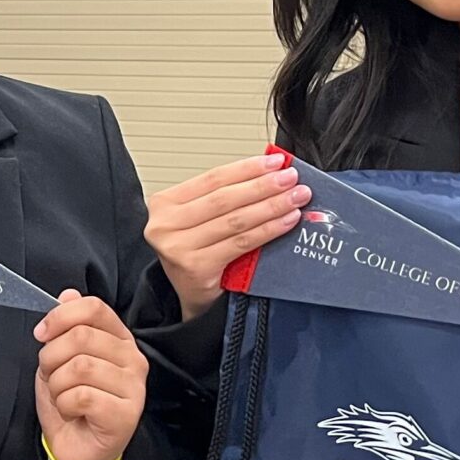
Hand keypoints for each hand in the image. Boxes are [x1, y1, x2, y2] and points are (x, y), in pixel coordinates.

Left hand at [33, 292, 147, 459]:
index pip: (94, 308)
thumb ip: (67, 327)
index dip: (60, 316)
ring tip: (63, 396)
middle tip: (52, 376)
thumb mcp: (61, 359)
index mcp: (119, 339)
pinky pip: (81, 396)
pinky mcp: (126, 415)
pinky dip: (64, 404)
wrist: (77, 448)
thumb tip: (68, 294)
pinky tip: (72, 412)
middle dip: (52, 357)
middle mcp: (133, 360)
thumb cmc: (72, 403)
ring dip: (57, 384)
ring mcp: (133, 388)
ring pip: (79, 367)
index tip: (42, 334)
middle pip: (81, 336)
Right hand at [145, 153, 309, 319]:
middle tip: (291, 178)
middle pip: (225, 198)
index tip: (275, 162)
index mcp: (165, 204)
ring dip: (271, 206)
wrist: (190, 297)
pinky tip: (286, 221)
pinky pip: (241, 243)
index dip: (247, 168)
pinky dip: (267, 230)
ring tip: (295, 198)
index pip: (212, 179)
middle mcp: (165, 224)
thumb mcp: (198, 220)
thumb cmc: (196, 254)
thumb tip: (269, 174)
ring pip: (235, 220)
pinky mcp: (196, 267)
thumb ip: (224, 198)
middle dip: (263, 185)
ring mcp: (178, 247)